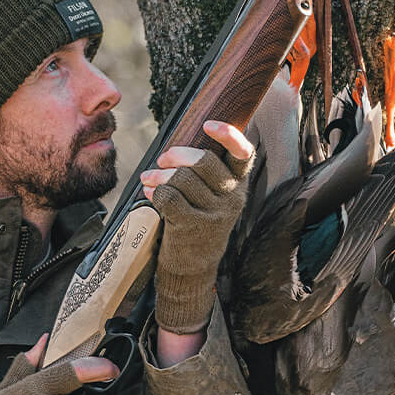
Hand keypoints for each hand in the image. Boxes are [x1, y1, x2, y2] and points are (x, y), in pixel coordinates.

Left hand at [141, 121, 254, 334]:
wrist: (192, 269)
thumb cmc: (197, 223)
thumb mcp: (212, 199)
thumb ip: (205, 173)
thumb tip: (178, 145)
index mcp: (239, 186)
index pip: (244, 155)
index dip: (229, 136)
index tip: (209, 124)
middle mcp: (231, 199)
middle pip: (204, 162)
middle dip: (177, 155)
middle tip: (163, 159)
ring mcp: (213, 215)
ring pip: (182, 179)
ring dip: (159, 175)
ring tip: (149, 179)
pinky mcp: (192, 227)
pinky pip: (168, 197)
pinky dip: (154, 191)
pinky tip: (150, 193)